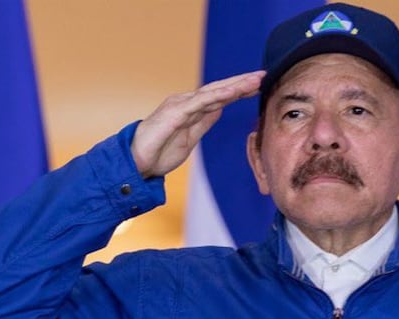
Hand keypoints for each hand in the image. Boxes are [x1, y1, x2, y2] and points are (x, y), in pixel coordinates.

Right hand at [131, 70, 264, 178]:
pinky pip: (201, 102)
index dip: (237, 91)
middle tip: (262, 75)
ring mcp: (180, 106)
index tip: (257, 87)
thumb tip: (219, 111)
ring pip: (212, 92)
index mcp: (189, 110)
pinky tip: (234, 92)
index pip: (218, 97)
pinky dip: (218, 95)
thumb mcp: (189, 140)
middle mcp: (185, 103)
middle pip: (218, 90)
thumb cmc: (157, 154)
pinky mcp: (175, 112)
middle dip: (241, 83)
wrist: (135, 164)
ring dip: (235, 85)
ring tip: (255, 80)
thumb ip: (203, 124)